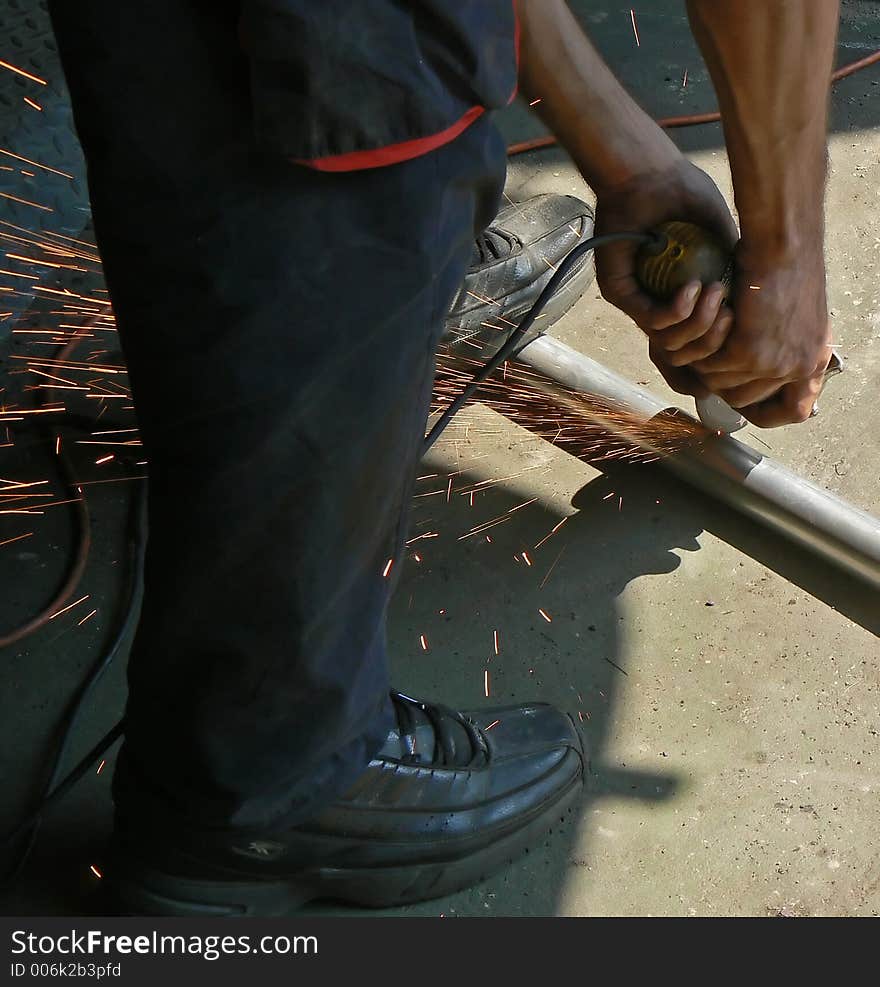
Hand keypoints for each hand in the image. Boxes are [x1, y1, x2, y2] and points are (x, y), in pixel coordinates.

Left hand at [592, 156, 738, 394]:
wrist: (652, 174)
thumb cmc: (687, 199)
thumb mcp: (724, 242)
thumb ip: (739, 273)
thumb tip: (769, 311)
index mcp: (682, 301)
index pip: (702, 346)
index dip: (725, 350)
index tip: (749, 330)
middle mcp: (658, 307)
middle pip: (688, 355)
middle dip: (715, 341)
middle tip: (730, 312)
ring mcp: (638, 303)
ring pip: (670, 344)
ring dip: (698, 325)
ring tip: (713, 294)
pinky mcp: (620, 293)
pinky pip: (652, 321)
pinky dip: (676, 311)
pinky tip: (692, 289)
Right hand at [690, 241, 831, 425]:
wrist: (784, 246)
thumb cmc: (790, 268)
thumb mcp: (799, 318)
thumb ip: (787, 348)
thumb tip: (765, 374)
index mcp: (814, 361)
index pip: (794, 411)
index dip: (766, 411)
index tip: (748, 403)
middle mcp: (798, 368)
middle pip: (746, 401)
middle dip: (724, 384)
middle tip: (712, 361)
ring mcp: (773, 364)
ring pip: (722, 386)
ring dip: (708, 365)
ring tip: (707, 338)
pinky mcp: (747, 353)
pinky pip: (711, 368)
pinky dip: (701, 350)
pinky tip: (703, 327)